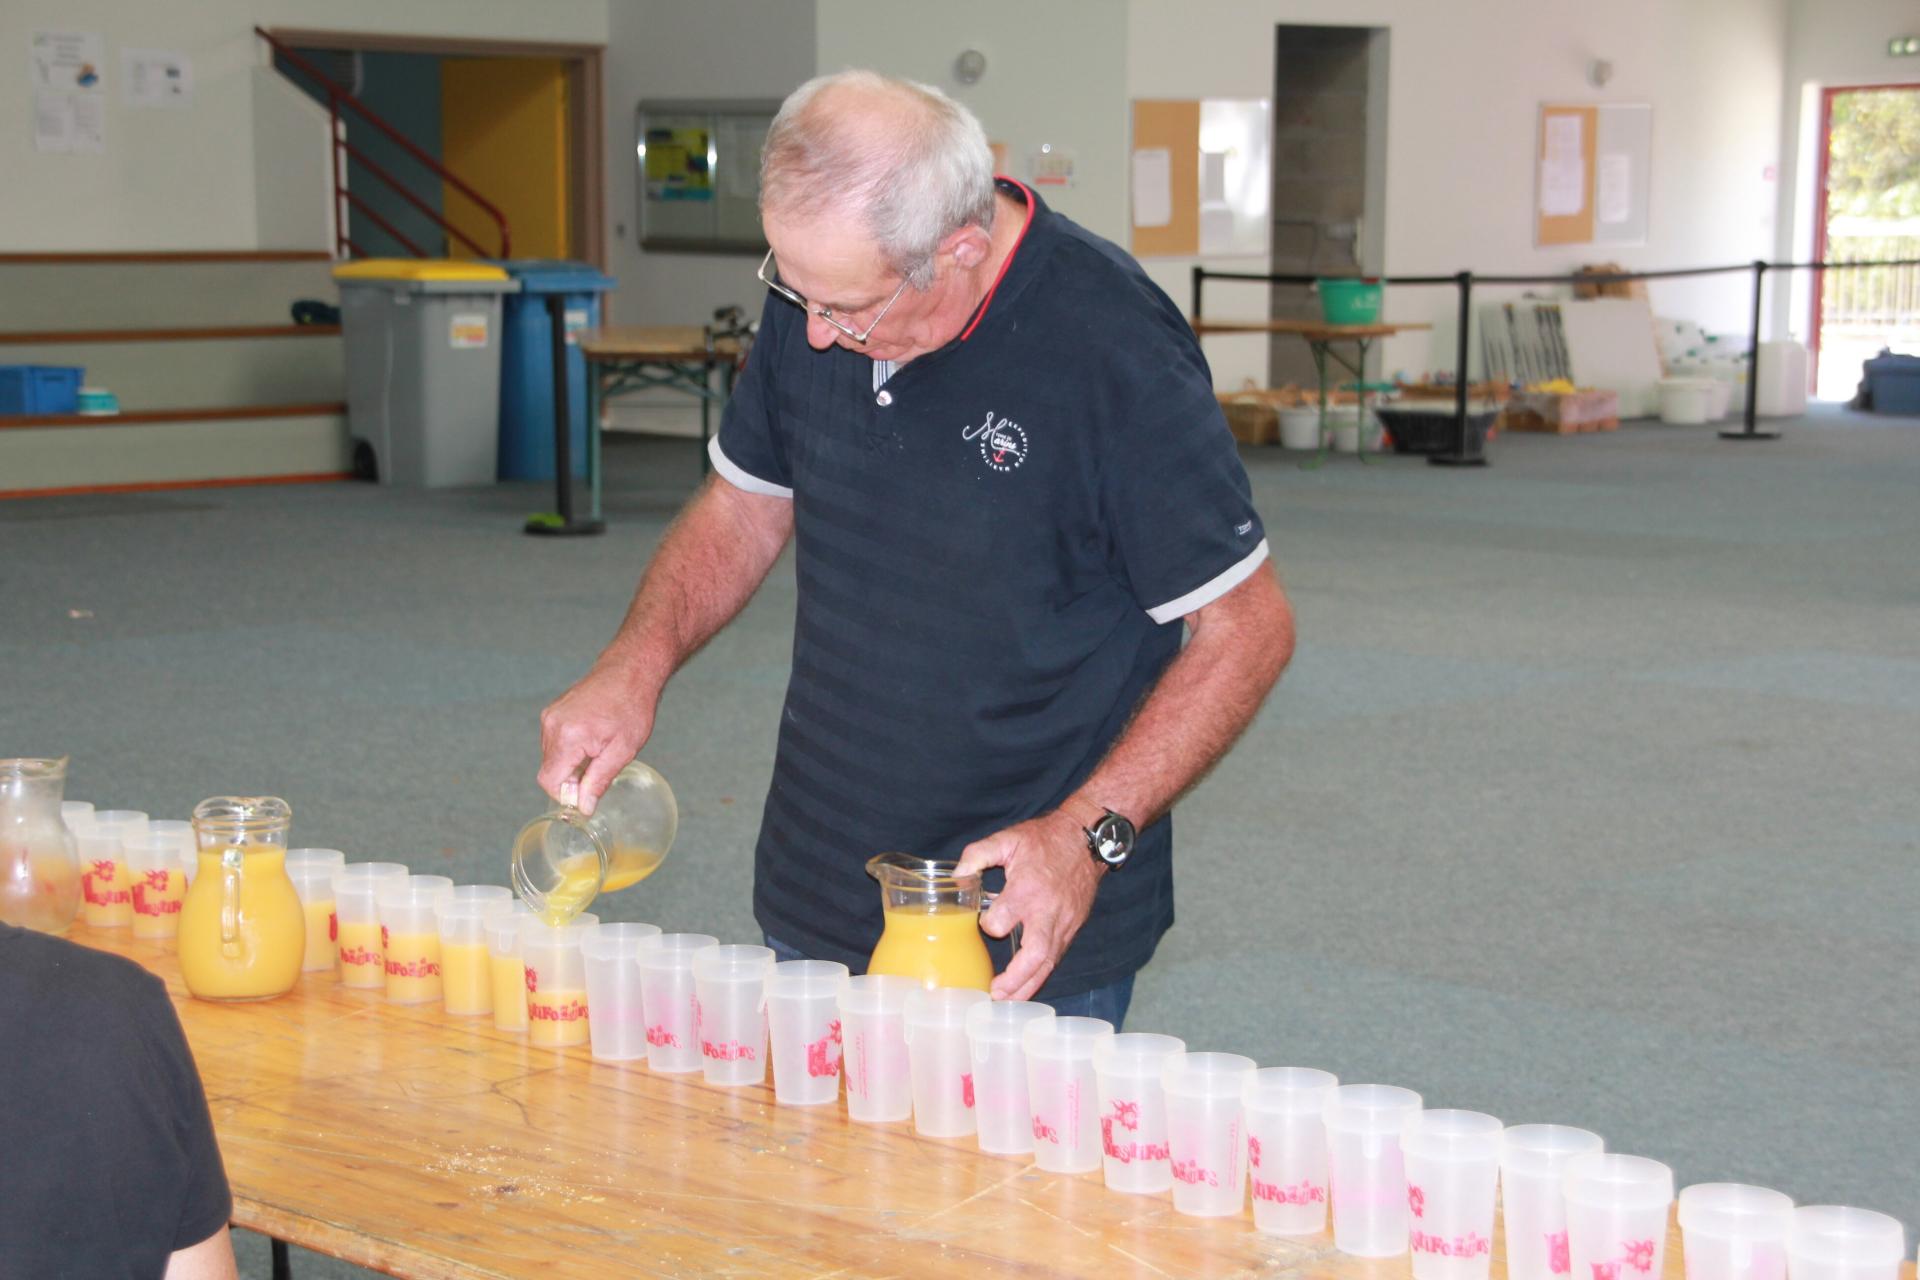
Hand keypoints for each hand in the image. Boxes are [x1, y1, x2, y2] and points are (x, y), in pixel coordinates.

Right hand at [536, 663, 654, 814]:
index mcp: (567, 737)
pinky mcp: (553, 711)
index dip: (566, 794)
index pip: (549, 781)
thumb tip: (583, 807)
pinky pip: (554, 741)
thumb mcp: (622, 751)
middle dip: (571, 779)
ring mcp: (550, 716)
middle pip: (550, 770)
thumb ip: (598, 781)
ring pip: (552, 756)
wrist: (630, 671)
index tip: (587, 794)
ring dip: (571, 764)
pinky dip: (570, 749)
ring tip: (599, 751)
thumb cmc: (631, 707)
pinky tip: (593, 740)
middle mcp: (552, 725)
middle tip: (600, 770)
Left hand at [955, 810, 1104, 1001]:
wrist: (1087, 841)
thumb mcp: (1008, 839)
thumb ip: (977, 855)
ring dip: (1028, 986)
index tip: (984, 919)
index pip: (1002, 920)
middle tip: (995, 993)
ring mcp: (1063, 923)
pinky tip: (1026, 986)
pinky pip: (1056, 957)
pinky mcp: (1072, 928)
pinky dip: (1041, 975)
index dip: (989, 923)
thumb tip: (956, 876)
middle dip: (1015, 979)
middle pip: (1035, 954)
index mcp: (1027, 890)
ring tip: (1007, 1001)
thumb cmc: (1045, 840)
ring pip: (1048, 963)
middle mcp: (1047, 912)